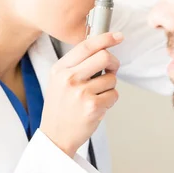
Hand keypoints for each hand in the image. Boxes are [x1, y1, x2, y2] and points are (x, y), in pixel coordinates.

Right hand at [40, 32, 122, 157]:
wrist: (55, 136)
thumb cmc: (60, 108)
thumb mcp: (59, 81)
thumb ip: (76, 65)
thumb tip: (102, 49)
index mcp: (60, 69)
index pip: (86, 46)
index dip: (106, 38)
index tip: (118, 36)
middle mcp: (69, 78)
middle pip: (104, 57)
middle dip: (114, 63)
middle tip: (111, 71)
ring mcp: (81, 93)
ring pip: (111, 78)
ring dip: (110, 87)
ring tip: (97, 96)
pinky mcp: (92, 106)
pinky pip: (114, 94)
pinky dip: (110, 100)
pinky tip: (97, 107)